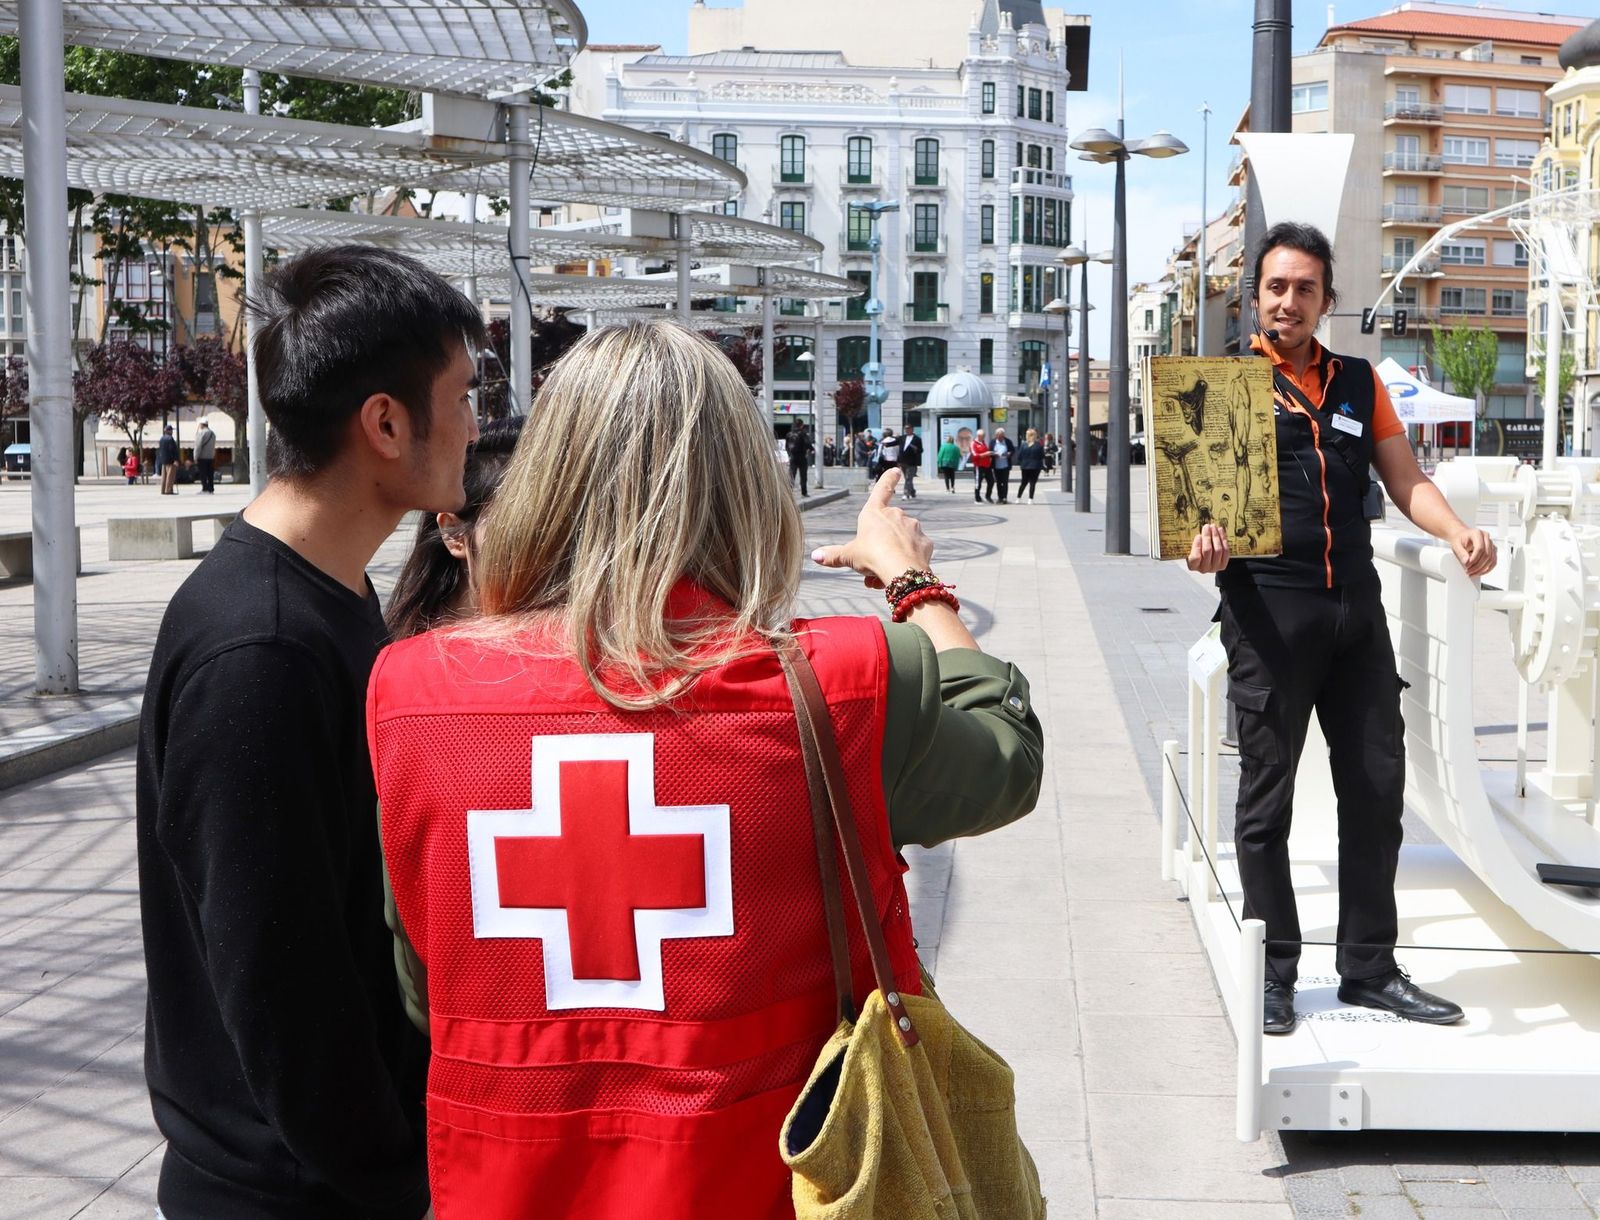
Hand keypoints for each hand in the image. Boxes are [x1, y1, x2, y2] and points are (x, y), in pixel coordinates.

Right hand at [811, 469, 931, 588]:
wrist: (901, 570)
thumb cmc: (872, 557)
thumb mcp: (849, 556)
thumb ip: (834, 556)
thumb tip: (815, 556)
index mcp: (875, 513)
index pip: (882, 490)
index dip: (888, 479)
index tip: (896, 470)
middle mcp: (896, 515)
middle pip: (887, 528)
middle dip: (880, 546)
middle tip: (870, 566)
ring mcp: (913, 527)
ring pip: (901, 541)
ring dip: (892, 555)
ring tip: (883, 574)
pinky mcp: (925, 542)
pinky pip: (914, 550)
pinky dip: (907, 560)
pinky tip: (900, 573)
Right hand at [1186, 524, 1229, 572]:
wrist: (1206, 560)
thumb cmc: (1196, 552)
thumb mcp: (1190, 549)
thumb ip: (1193, 543)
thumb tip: (1201, 532)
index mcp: (1192, 566)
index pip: (1195, 557)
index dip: (1197, 546)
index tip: (1198, 536)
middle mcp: (1203, 569)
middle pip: (1207, 551)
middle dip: (1207, 537)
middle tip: (1207, 527)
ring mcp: (1214, 567)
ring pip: (1218, 550)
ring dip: (1216, 536)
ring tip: (1213, 527)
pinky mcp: (1223, 564)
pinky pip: (1225, 550)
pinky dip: (1223, 539)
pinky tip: (1220, 531)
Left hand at [1450, 526, 1495, 577]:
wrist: (1462, 536)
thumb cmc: (1459, 539)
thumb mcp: (1455, 545)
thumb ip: (1460, 553)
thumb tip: (1466, 562)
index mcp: (1477, 533)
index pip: (1480, 548)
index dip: (1474, 559)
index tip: (1467, 566)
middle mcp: (1486, 538)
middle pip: (1486, 555)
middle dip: (1477, 566)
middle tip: (1468, 571)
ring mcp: (1491, 544)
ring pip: (1491, 559)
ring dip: (1482, 569)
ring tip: (1472, 573)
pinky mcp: (1492, 550)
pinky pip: (1493, 561)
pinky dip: (1487, 569)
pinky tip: (1479, 572)